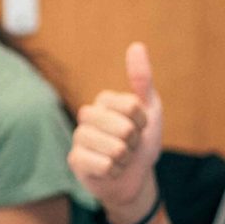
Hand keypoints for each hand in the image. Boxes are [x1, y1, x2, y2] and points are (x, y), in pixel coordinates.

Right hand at [68, 42, 164, 223]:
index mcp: (104, 100)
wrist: (133, 178)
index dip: (143, 122)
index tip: (140, 128)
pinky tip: (109, 170)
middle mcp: (87, 115)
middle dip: (134, 142)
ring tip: (119, 158)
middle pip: (125, 128)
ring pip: (116, 148)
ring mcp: (78, 137)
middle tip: (129, 146)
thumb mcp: (149, 110)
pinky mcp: (74, 160)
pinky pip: (104, 165)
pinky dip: (114, 171)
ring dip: (125, 159)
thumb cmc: (141, 142)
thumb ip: (142, 80)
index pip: (132, 106)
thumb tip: (136, 45)